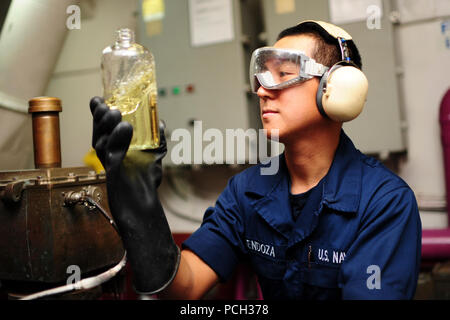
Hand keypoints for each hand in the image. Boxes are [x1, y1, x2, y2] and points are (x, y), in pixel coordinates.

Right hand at [89, 96, 179, 293]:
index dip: (99, 115)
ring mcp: (110, 166)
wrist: (143, 209)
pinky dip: (117, 141)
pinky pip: (113, 156)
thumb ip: (156, 141)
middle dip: (99, 117)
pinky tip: (125, 128)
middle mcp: (108, 158)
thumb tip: (161, 122)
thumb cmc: (146, 184)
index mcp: (114, 151)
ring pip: (102, 142)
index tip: (98, 100)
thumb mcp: (153, 159)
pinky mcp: (115, 175)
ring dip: (106, 125)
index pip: (104, 129)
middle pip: (98, 133)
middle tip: (103, 104)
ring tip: (114, 111)